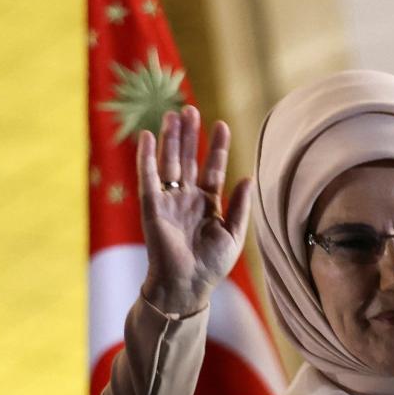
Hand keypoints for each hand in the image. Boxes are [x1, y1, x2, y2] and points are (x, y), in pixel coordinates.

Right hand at [136, 105, 253, 315]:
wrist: (187, 284)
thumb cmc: (211, 265)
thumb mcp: (234, 234)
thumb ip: (240, 205)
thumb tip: (247, 177)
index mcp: (207, 204)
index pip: (212, 168)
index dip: (217, 147)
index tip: (221, 124)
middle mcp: (187, 198)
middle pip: (188, 159)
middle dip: (190, 135)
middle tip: (190, 109)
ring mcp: (169, 201)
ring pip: (169, 163)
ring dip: (171, 139)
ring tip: (174, 114)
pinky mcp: (151, 206)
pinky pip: (148, 177)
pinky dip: (147, 157)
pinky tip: (149, 137)